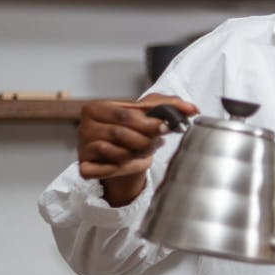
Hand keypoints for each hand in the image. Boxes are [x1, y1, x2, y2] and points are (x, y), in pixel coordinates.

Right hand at [76, 94, 198, 205]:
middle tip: (155, 142)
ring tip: (140, 150)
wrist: (126, 158)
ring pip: (116, 152)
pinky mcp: (85, 168)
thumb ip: (171, 106)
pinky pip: (106, 169)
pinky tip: (125, 163)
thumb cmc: (134, 132)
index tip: (167, 128)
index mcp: (96, 108)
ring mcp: (82, 147)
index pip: (125, 115)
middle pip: (121, 133)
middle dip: (144, 140)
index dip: (149, 123)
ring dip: (135, 154)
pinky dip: (121, 167)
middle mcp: (85, 126)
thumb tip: (192, 109)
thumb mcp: (151, 114)